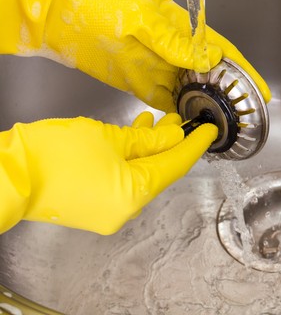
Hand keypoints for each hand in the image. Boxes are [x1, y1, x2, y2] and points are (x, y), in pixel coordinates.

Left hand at [0, 0, 270, 111]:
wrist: (60, 15)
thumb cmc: (100, 4)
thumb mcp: (142, 19)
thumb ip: (175, 41)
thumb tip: (210, 57)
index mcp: (181, 28)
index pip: (221, 51)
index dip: (243, 71)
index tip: (259, 90)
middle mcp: (174, 49)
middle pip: (211, 74)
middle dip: (230, 93)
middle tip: (245, 115)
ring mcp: (158, 67)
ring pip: (192, 90)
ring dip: (206, 106)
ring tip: (223, 125)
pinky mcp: (140, 82)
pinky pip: (167, 100)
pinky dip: (179, 112)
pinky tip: (189, 125)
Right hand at [0, 112, 216, 234]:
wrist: (6, 175)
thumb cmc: (53, 154)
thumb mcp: (109, 137)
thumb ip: (147, 139)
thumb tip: (174, 136)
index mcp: (133, 194)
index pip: (175, 166)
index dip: (195, 145)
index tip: (210, 130)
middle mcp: (125, 210)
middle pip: (159, 172)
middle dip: (171, 143)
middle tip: (182, 119)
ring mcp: (109, 212)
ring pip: (140, 175)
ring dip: (150, 148)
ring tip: (158, 121)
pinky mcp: (94, 207)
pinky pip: (123, 180)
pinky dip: (130, 159)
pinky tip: (134, 136)